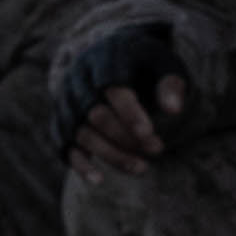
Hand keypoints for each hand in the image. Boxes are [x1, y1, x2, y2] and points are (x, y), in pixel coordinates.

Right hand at [56, 18, 186, 177]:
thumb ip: (170, 84)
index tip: (150, 135)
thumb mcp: (163, 64)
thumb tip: (174, 110)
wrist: (114, 55)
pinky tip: (99, 180)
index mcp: (103, 59)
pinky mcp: (61, 120)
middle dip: (126, 137)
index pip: (113, 89)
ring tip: (141, 169)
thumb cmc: (145, 63)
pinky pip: (64, 146)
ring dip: (111, 155)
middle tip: (158, 149)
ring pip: (82, 134)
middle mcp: (78, 79)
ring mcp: (66, 101)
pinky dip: (79, 164)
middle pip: (95, 114)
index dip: (130, 113)